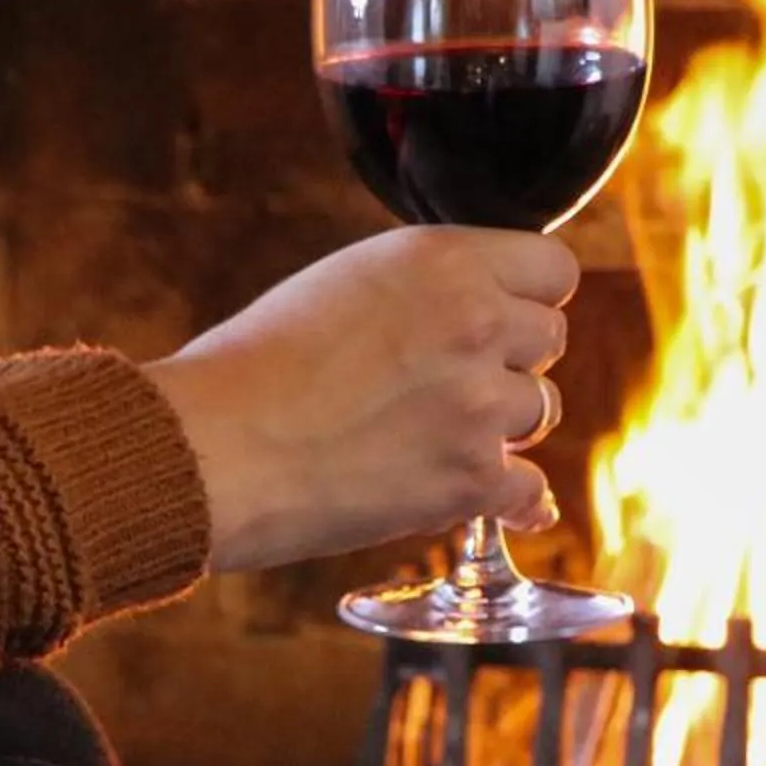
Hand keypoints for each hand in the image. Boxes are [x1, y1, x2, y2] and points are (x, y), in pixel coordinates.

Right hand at [144, 227, 579, 574]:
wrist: (213, 447)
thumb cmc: (251, 364)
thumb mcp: (344, 282)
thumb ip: (423, 288)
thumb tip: (470, 310)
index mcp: (444, 260)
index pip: (552, 270)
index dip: (527, 298)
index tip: (502, 320)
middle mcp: (476, 323)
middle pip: (549, 341)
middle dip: (510, 362)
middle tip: (452, 384)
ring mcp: (479, 405)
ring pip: (538, 414)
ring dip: (499, 427)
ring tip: (431, 436)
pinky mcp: (469, 480)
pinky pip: (529, 492)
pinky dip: (512, 502)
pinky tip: (504, 505)